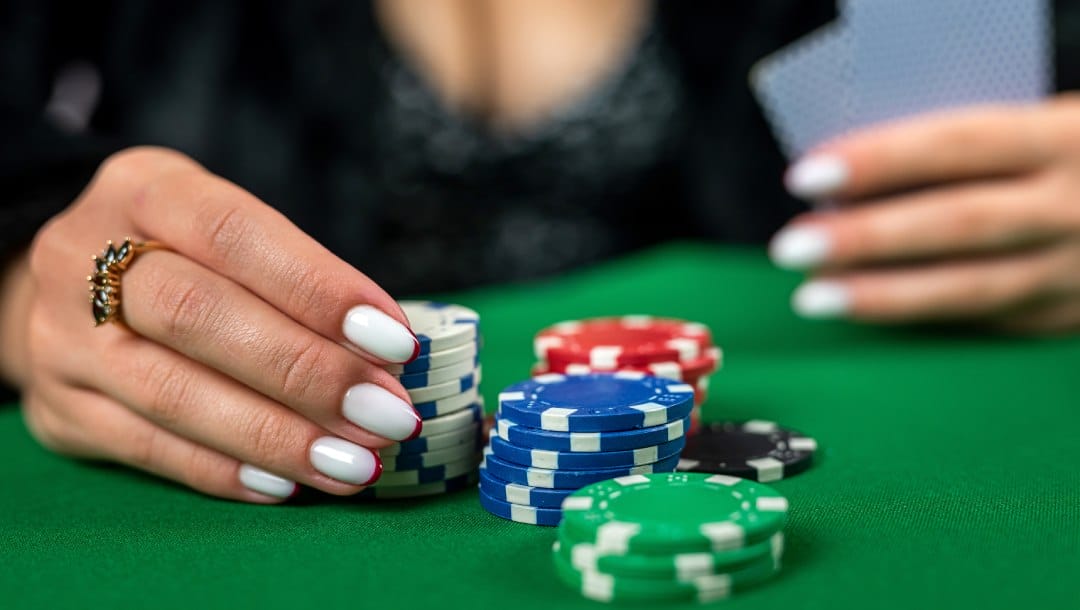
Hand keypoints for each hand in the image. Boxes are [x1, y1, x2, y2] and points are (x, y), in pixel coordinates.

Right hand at [13, 147, 422, 502]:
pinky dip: (226, 470)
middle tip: (388, 414)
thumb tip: (387, 358)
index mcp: (144, 189)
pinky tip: (288, 484)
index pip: (236, 233)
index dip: (318, 288)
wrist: (65, 288)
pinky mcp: (60, 408)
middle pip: (199, 315)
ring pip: (173, 394)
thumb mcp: (225, 229)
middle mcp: (83, 254)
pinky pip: (147, 449)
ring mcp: (62, 337)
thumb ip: (293, 277)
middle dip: (308, 371)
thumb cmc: (182, 255)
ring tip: (355, 462)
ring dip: (278, 436)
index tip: (395, 342)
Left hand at [769, 95, 1079, 333]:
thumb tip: (854, 180)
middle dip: (867, 237)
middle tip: (791, 247)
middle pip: (958, 223)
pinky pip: (982, 320)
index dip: (880, 160)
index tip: (805, 177)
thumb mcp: (1035, 128)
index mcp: (1065, 136)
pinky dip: (917, 318)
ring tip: (811, 297)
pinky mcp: (1065, 317)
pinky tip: (864, 313)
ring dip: (881, 296)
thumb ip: (962, 147)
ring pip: (970, 289)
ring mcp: (1075, 269)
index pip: (958, 143)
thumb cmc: (1064, 156)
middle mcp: (1075, 205)